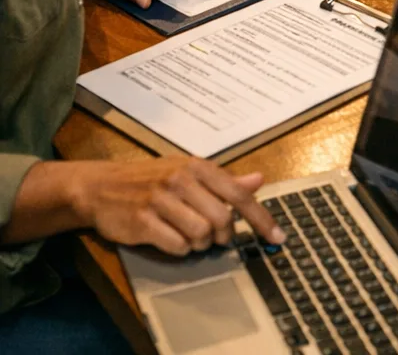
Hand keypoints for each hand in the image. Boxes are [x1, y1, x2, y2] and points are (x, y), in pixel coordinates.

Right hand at [70, 158, 284, 255]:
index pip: (239, 194)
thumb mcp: (188, 172)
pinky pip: (177, 246)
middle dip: (224, 235)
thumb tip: (258, 180)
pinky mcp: (142, 222)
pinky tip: (172, 240)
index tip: (278, 238)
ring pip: (201, 234)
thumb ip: (224, 181)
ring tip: (191, 236)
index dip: (261, 219)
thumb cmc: (151, 179)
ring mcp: (161, 200)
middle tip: (217, 237)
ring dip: (201, 244)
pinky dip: (180, 249)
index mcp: (198, 166)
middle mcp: (181, 180)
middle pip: (222, 218)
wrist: (101, 186)